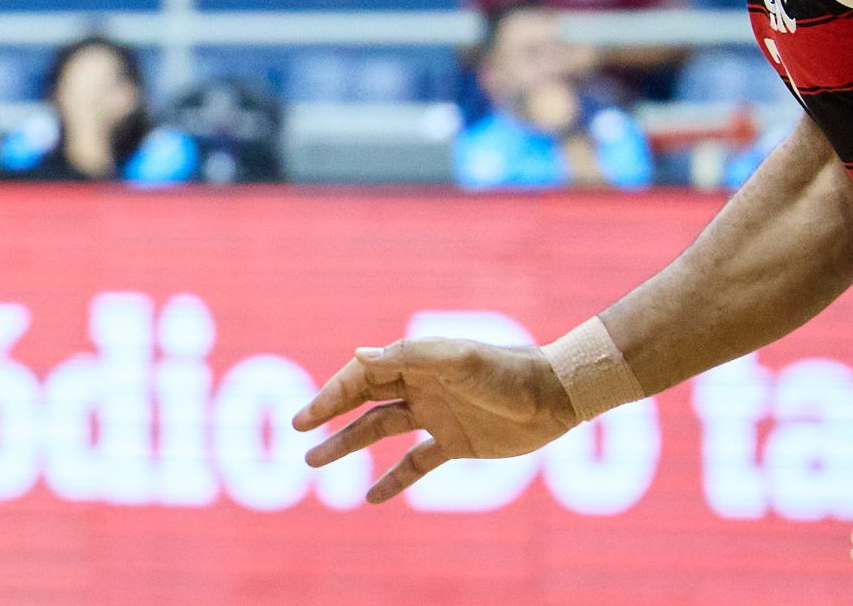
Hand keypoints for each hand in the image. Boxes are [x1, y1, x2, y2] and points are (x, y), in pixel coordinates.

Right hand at [292, 338, 575, 503]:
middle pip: (364, 401)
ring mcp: (435, 416)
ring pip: (380, 431)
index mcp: (416, 362)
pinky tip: (371, 498)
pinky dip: (394, 479)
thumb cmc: (505, 370)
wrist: (554, 396)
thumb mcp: (457, 360)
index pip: (363, 377)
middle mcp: (420, 387)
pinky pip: (416, 463)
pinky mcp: (454, 444)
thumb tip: (357, 355)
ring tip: (315, 462)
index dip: (332, 395)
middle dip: (330, 414)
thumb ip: (409, 356)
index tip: (306, 418)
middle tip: (298, 431)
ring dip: (348, 444)